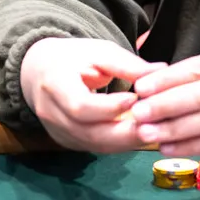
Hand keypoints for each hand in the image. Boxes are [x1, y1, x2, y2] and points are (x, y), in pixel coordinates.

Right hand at [19, 37, 167, 153]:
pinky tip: (140, 136)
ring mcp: (57, 132)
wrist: (40, 72)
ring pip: (94, 145)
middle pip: (88, 133)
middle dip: (124, 132)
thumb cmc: (73, 58)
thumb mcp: (98, 52)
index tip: (135, 98)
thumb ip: (126, 64)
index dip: (109, 107)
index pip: (80, 105)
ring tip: (153, 130)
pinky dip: (120, 144)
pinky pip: (95, 147)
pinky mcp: (67, 142)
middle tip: (155, 124)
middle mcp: (51, 113)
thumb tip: (160, 71)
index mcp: (54, 84)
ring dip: (126, 141)